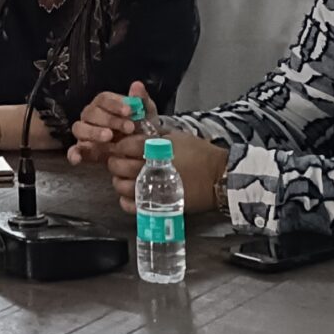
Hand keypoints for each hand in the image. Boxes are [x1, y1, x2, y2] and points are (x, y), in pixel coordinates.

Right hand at [67, 80, 151, 167]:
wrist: (141, 148)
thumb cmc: (140, 126)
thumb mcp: (146, 113)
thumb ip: (141, 99)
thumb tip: (137, 85)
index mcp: (104, 103)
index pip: (103, 99)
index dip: (115, 105)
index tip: (129, 111)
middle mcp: (91, 116)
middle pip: (91, 112)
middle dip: (110, 120)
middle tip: (128, 128)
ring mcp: (85, 132)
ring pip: (79, 128)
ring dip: (93, 132)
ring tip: (109, 137)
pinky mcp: (83, 149)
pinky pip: (73, 150)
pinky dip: (74, 154)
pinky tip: (78, 159)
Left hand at [107, 130, 227, 215]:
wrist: (218, 177)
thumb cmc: (199, 154)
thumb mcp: (177, 136)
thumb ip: (154, 132)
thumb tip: (138, 128)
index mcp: (153, 150)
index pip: (124, 146)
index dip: (120, 145)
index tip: (122, 147)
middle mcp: (149, 169)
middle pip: (118, 166)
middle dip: (115, 162)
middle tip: (119, 160)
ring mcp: (152, 190)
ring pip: (121, 186)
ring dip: (119, 180)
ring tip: (125, 177)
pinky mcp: (157, 206)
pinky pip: (131, 206)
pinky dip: (126, 200)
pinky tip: (131, 193)